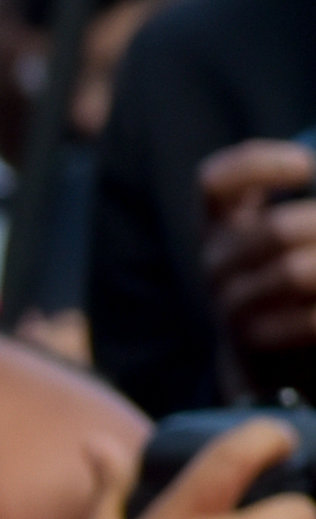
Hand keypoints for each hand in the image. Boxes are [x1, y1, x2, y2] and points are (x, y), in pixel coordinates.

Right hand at [203, 139, 315, 375]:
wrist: (270, 353)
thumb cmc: (292, 269)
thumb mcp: (289, 232)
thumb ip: (307, 203)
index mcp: (218, 225)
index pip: (213, 183)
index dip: (260, 166)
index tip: (308, 165)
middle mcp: (215, 262)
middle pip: (275, 231)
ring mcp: (229, 304)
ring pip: (295, 273)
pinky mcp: (252, 341)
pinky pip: (307, 319)